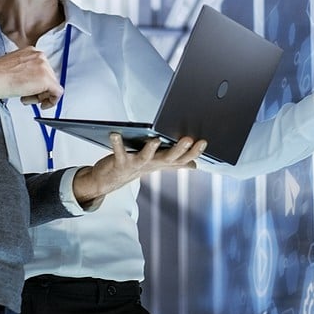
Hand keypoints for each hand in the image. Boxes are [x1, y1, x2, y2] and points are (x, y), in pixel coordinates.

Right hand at [0, 47, 62, 107]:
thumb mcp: (14, 67)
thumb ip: (26, 70)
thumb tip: (32, 81)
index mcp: (32, 52)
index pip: (43, 69)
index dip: (38, 83)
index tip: (33, 89)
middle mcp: (40, 57)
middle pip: (50, 77)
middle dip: (40, 90)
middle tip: (29, 96)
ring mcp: (44, 67)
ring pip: (53, 85)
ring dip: (41, 96)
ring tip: (27, 97)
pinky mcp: (46, 80)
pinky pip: (57, 93)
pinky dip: (51, 102)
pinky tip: (42, 104)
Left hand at [72, 133, 206, 205]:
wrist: (110, 180)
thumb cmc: (135, 166)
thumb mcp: (157, 164)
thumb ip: (175, 162)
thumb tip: (194, 164)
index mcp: (161, 162)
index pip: (182, 159)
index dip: (193, 152)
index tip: (204, 142)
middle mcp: (151, 164)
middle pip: (168, 158)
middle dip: (179, 150)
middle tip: (188, 139)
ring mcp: (135, 164)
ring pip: (145, 158)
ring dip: (150, 149)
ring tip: (155, 139)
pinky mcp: (119, 162)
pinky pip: (118, 152)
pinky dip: (117, 143)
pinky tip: (115, 133)